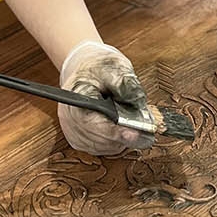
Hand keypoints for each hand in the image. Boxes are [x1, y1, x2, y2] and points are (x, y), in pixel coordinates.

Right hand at [58, 40, 155, 155]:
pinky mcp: (77, 139)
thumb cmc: (98, 67)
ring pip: (103, 147)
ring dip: (121, 141)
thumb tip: (139, 103)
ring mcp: (71, 130)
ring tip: (133, 126)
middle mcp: (69, 117)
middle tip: (148, 131)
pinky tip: (121, 131)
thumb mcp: (115, 66)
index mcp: (76, 97)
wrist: (84, 68)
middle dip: (126, 136)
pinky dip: (114, 143)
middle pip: (100, 139)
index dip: (116, 132)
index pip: (93, 123)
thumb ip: (127, 84)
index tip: (136, 134)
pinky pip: (100, 149)